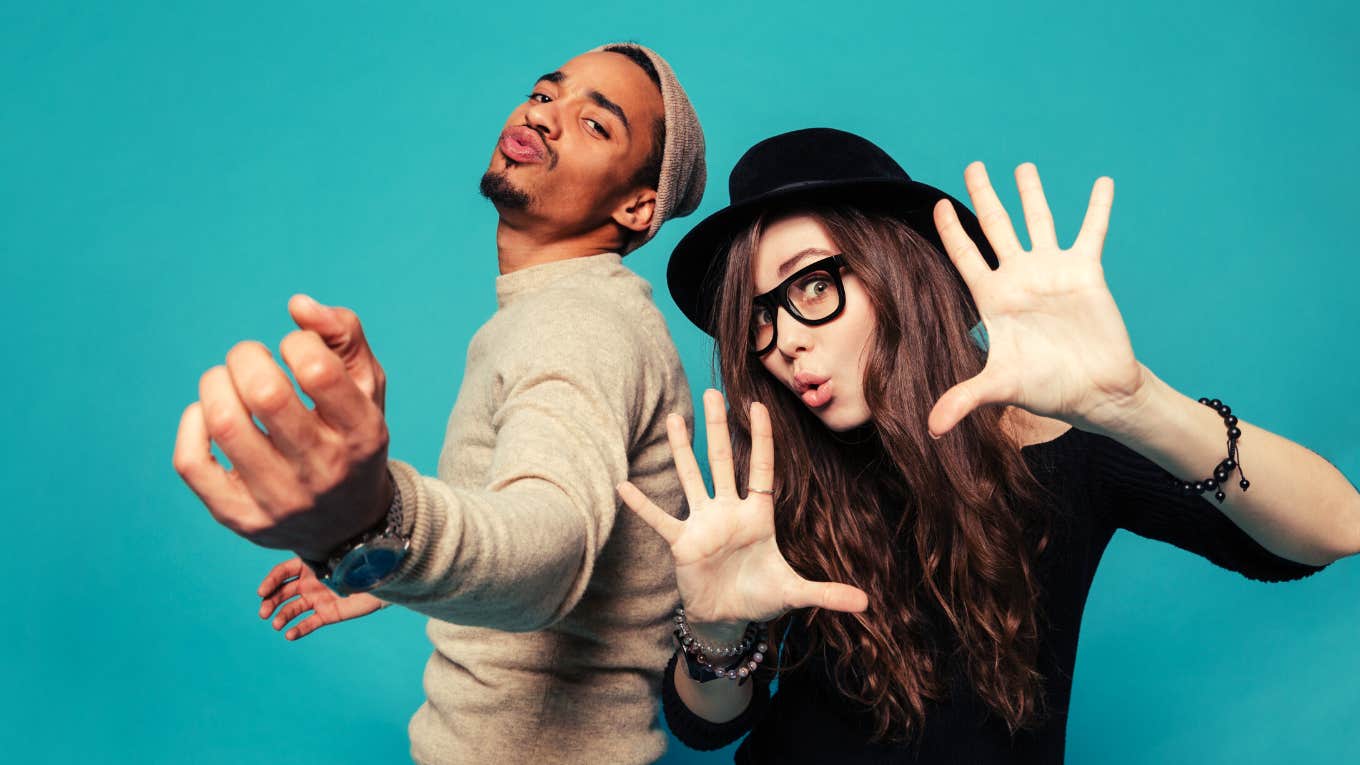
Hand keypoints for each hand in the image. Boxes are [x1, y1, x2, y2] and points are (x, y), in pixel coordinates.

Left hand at [172, 295, 390, 560]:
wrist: (348, 525)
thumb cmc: (352, 437)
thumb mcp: (368, 386)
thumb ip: (343, 334)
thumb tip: (297, 304)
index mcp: (363, 434)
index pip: (319, 371)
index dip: (296, 342)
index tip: (295, 350)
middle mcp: (323, 470)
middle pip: (265, 394)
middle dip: (246, 356)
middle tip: (250, 358)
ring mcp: (279, 499)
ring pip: (224, 423)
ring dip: (215, 383)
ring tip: (226, 380)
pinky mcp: (240, 516)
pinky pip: (192, 462)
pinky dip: (192, 423)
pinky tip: (209, 415)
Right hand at [257, 557, 384, 640]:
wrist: (384, 579)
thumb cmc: (362, 563)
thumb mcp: (340, 558)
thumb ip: (322, 560)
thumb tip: (304, 558)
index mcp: (310, 565)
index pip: (283, 572)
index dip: (270, 582)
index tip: (261, 593)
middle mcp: (310, 582)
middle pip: (282, 592)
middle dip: (271, 602)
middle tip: (264, 614)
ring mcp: (317, 599)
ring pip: (293, 609)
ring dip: (282, 617)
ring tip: (277, 625)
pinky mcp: (327, 614)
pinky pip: (309, 623)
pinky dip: (299, 629)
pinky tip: (290, 635)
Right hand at [617, 389, 867, 637]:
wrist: (727, 617)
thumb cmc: (759, 597)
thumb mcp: (794, 593)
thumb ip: (827, 594)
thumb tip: (867, 604)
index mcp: (758, 515)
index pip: (760, 468)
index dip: (760, 438)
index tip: (758, 405)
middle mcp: (729, 511)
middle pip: (722, 460)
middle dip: (717, 427)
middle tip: (712, 391)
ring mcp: (703, 523)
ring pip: (691, 477)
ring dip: (680, 450)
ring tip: (672, 419)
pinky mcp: (682, 542)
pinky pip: (660, 519)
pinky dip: (642, 505)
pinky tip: (624, 486)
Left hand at [928, 162, 1147, 437]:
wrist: (1094, 391)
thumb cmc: (1046, 388)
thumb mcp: (1000, 388)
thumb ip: (964, 400)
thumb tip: (931, 429)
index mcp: (993, 298)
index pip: (965, 255)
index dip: (952, 230)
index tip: (938, 204)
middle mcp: (1019, 278)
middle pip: (996, 226)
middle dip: (984, 195)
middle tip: (973, 165)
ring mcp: (1052, 271)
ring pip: (1038, 220)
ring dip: (1031, 192)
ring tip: (1022, 165)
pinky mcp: (1086, 272)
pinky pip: (1091, 231)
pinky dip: (1098, 206)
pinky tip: (1103, 181)